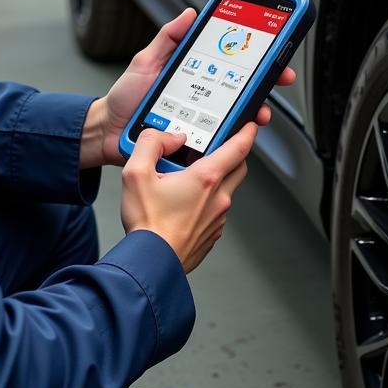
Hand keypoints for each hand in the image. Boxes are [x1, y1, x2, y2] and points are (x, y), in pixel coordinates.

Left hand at [79, 8, 296, 169]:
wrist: (108, 131)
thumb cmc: (126, 97)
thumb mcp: (145, 60)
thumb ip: (168, 38)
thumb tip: (190, 14)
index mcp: (194, 75)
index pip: (229, 64)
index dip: (253, 57)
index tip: (272, 50)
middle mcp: (201, 98)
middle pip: (241, 90)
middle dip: (265, 84)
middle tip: (277, 78)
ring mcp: (201, 120)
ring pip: (237, 117)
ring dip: (254, 112)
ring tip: (258, 110)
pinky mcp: (196, 141)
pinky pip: (220, 140)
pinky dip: (233, 137)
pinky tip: (237, 132)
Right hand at [120, 121, 258, 272]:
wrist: (151, 263)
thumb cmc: (147, 224)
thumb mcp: (136, 173)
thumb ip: (151, 144)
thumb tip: (166, 136)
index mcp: (205, 179)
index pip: (239, 148)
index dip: (248, 132)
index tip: (251, 124)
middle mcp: (218, 198)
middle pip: (239, 168)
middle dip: (234, 154)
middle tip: (218, 147)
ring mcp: (217, 218)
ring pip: (227, 190)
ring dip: (216, 180)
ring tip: (188, 178)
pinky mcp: (211, 234)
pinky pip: (216, 211)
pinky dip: (207, 202)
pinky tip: (184, 203)